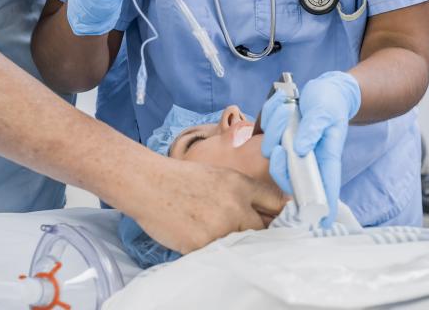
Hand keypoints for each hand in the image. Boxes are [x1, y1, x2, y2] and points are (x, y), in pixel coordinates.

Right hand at [130, 157, 285, 253]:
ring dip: (235, 242)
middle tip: (244, 231)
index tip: (280, 220)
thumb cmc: (179, 179)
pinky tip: (200, 236)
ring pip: (242, 244)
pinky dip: (213, 248)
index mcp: (239, 185)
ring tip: (216, 231)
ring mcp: (220, 228)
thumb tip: (266, 210)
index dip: (279, 214)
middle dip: (257, 232)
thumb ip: (242, 191)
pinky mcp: (204, 245)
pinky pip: (219, 253)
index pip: (275, 203)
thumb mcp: (217, 175)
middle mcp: (235, 206)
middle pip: (263, 229)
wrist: (148, 184)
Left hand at [261, 71, 360, 226]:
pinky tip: (282, 107)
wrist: (324, 90)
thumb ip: (313, 130)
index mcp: (324, 159)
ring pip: (270, 150)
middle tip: (281, 143)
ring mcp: (290, 147)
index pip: (323, 189)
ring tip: (288, 111)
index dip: (321, 209)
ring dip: (275, 128)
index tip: (319, 225)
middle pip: (284, 174)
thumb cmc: (330, 104)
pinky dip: (269, 117)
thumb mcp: (325, 113)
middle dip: (278, 160)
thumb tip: (300, 149)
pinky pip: (265, 131)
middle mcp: (306, 158)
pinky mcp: (279, 136)